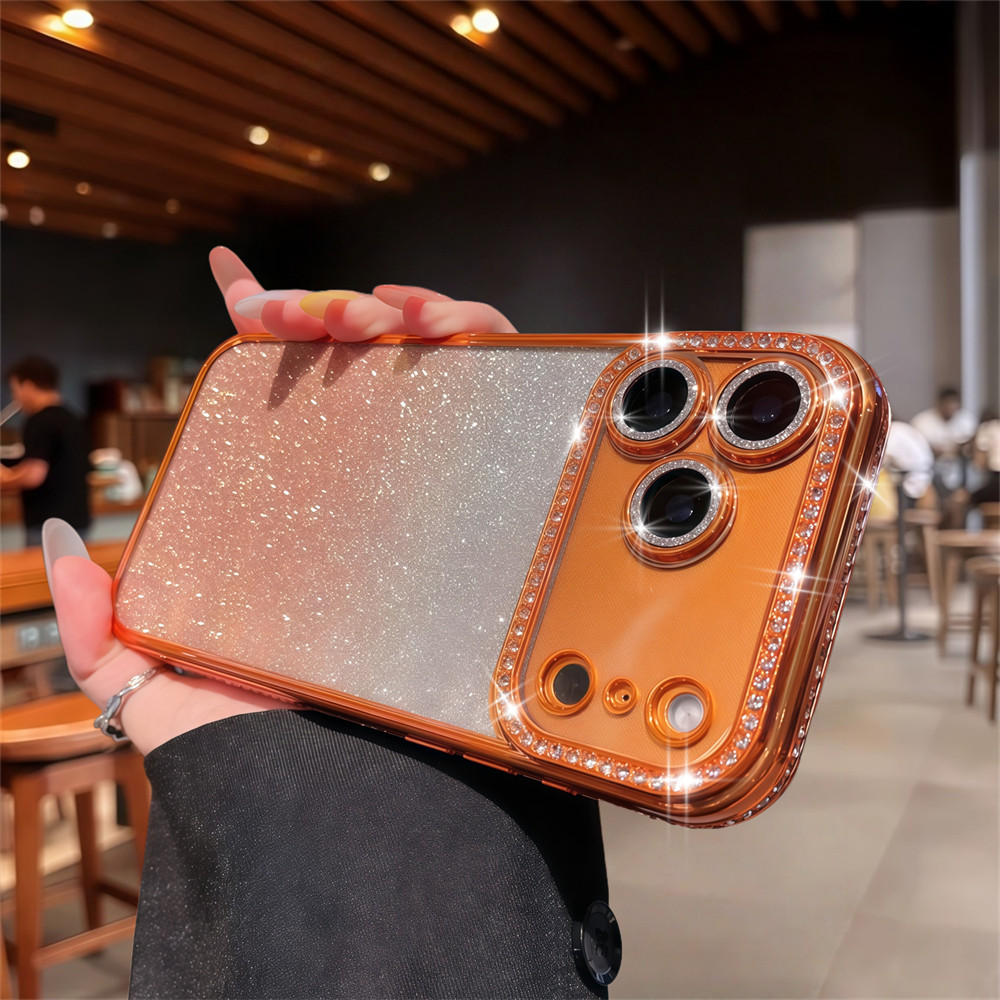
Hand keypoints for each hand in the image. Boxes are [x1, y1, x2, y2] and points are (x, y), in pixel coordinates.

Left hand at [46, 248, 517, 754]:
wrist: (346, 786)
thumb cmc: (258, 741)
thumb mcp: (153, 686)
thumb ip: (96, 631)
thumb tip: (58, 539)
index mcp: (290, 508)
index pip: (279, 396)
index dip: (260, 326)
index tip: (234, 281)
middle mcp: (361, 488)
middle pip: (351, 363)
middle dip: (324, 308)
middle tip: (300, 317)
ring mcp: (425, 485)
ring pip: (424, 361)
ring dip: (398, 308)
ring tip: (373, 313)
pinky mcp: (485, 491)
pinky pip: (494, 386)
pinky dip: (474, 332)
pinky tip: (434, 325)